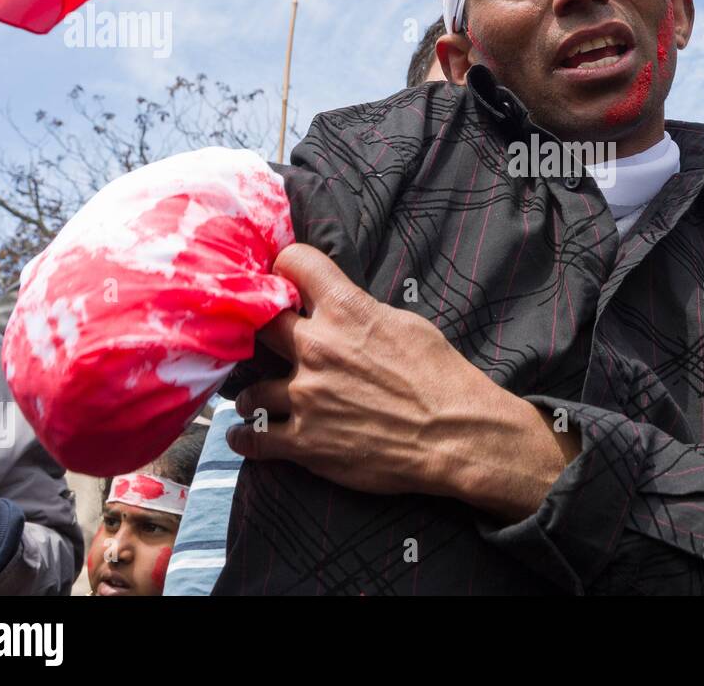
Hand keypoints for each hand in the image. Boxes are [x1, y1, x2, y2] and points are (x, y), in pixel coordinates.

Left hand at [229, 244, 578, 520]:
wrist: (455, 435)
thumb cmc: (441, 377)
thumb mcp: (407, 325)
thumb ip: (364, 313)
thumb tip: (345, 310)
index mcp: (346, 309)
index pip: (294, 261)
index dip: (284, 267)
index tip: (280, 278)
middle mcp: (317, 347)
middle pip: (259, 323)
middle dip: (261, 331)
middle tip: (264, 342)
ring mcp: (305, 396)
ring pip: (249, 390)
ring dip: (254, 395)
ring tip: (259, 400)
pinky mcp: (304, 441)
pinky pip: (254, 437)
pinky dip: (248, 437)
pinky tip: (248, 435)